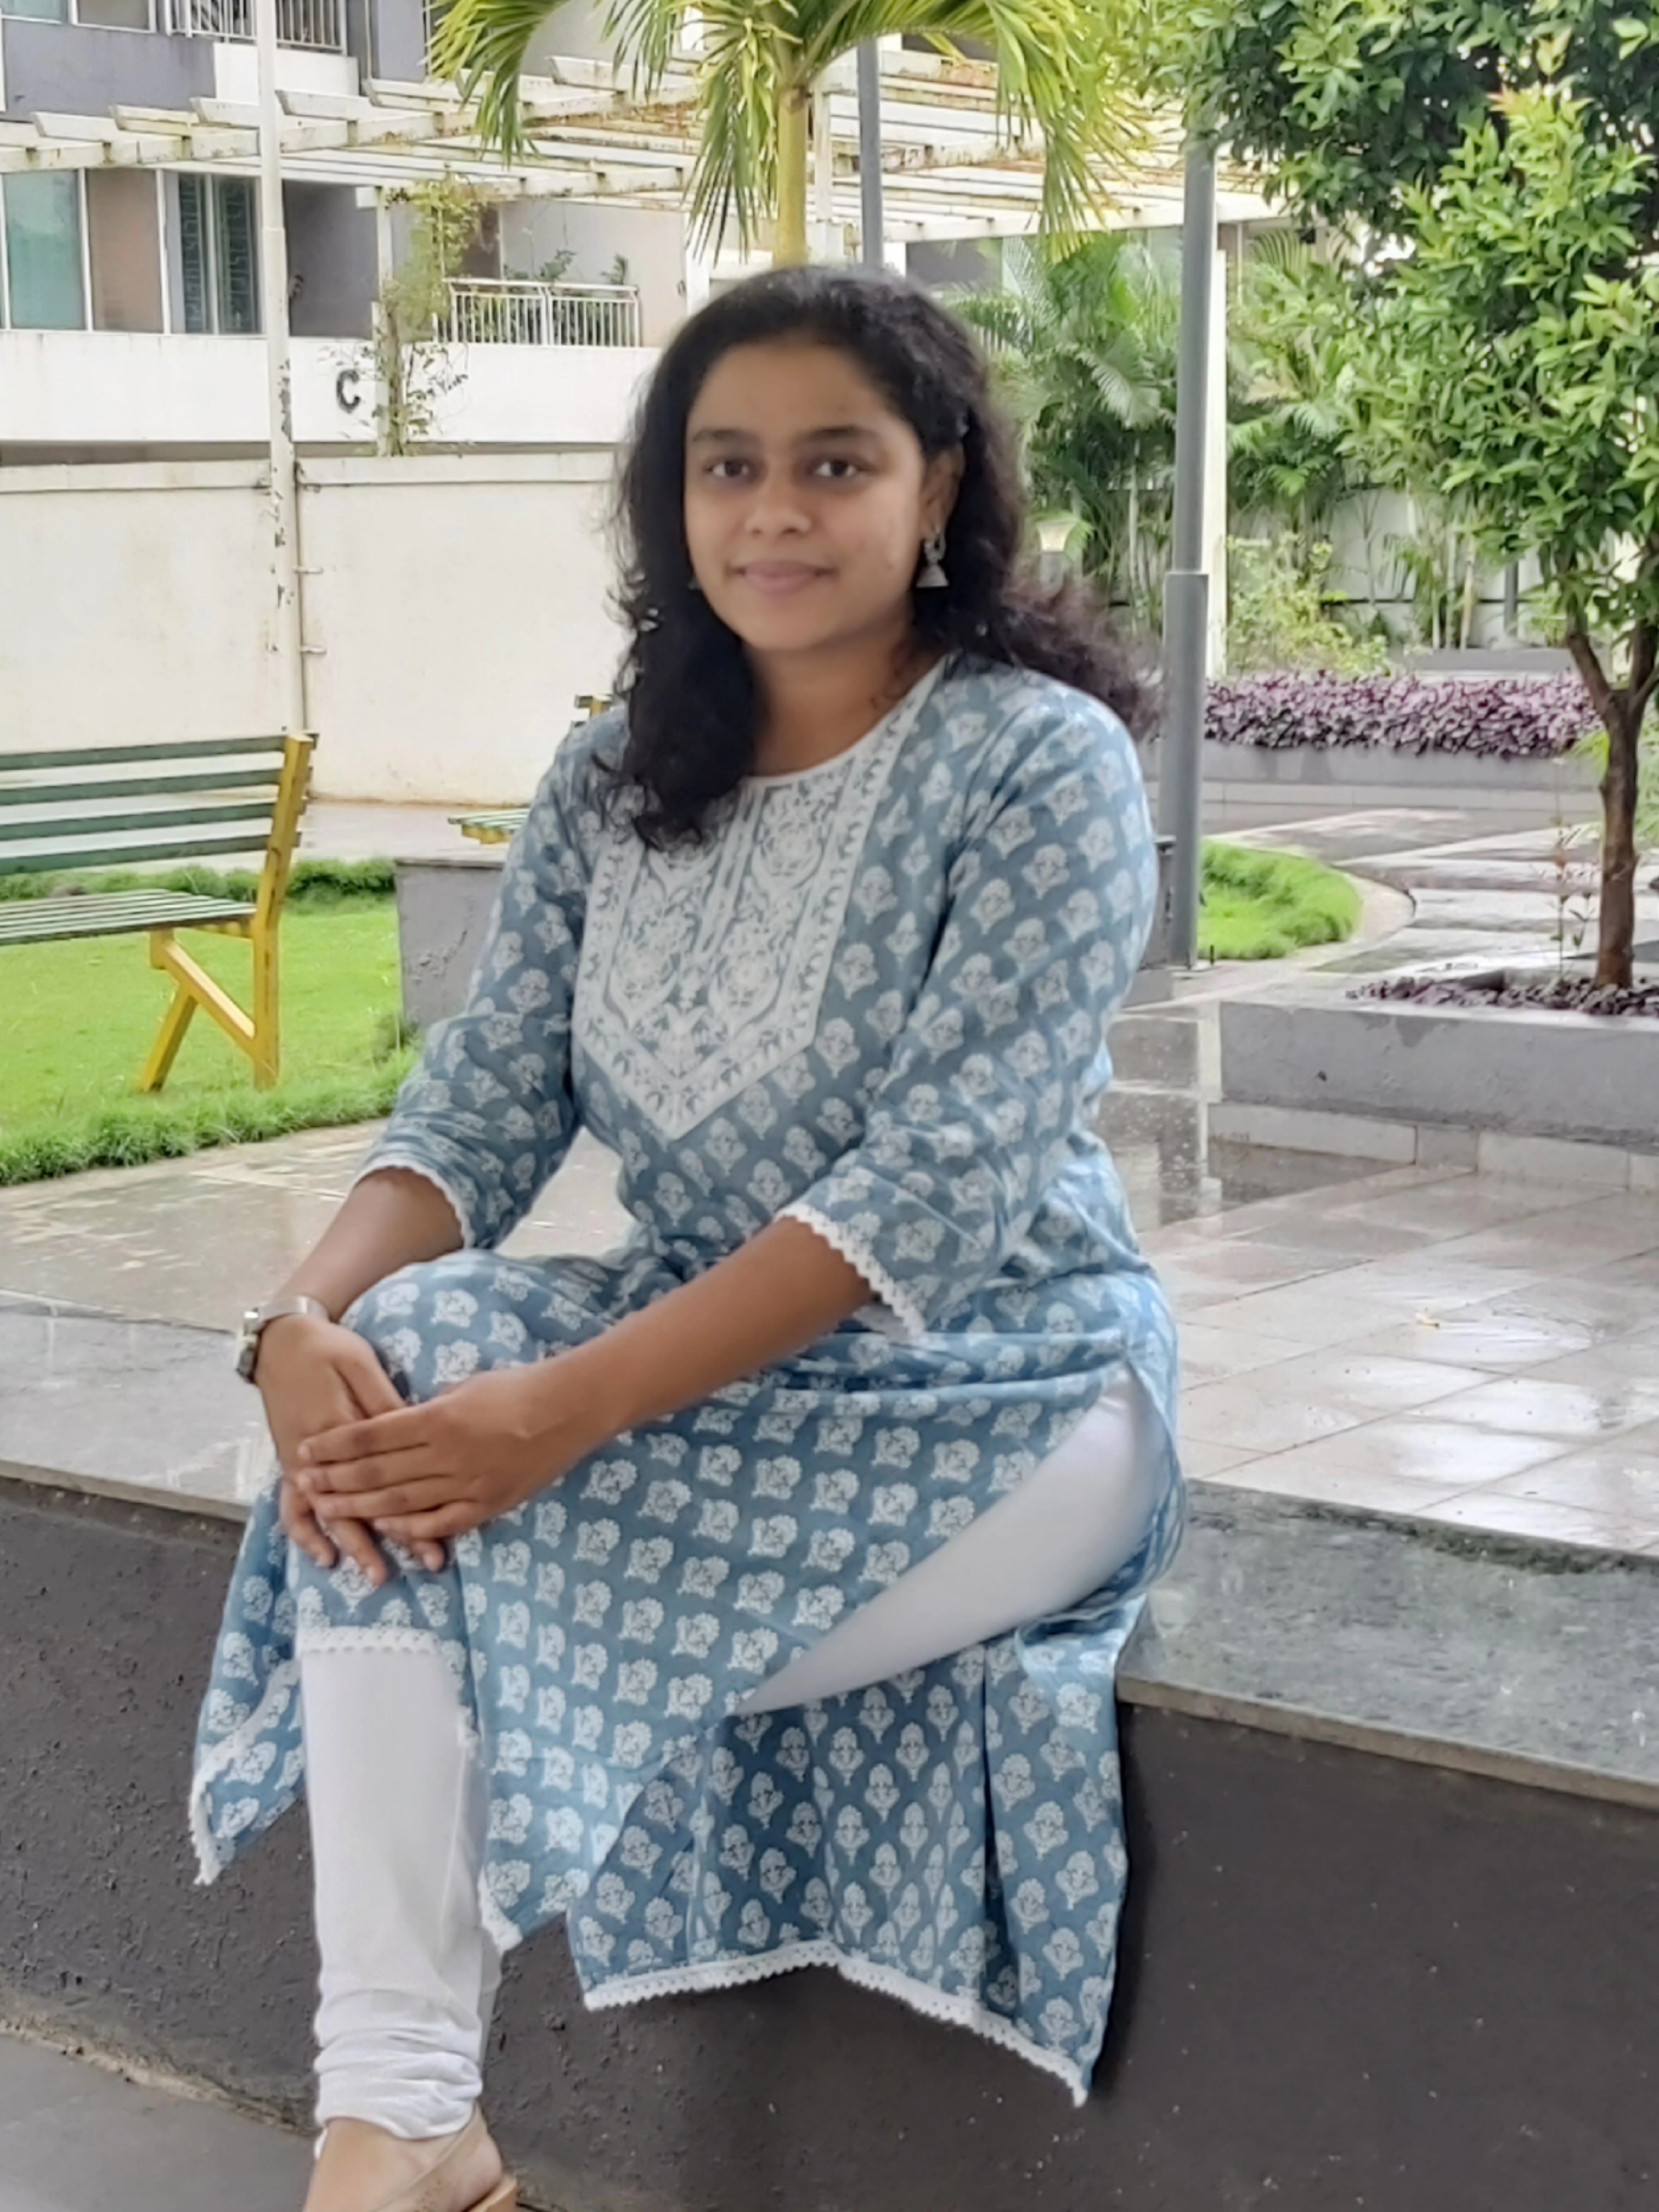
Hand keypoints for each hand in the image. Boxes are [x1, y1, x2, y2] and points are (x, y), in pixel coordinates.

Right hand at [257, 1312, 444, 1586]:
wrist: (280, 1343)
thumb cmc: (330, 1351)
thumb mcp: (363, 1367)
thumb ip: (387, 1406)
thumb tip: (420, 1437)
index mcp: (345, 1427)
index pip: (388, 1474)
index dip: (416, 1503)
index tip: (445, 1529)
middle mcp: (320, 1455)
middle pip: (362, 1502)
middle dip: (397, 1535)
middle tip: (427, 1563)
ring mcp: (301, 1464)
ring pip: (330, 1514)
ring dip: (354, 1544)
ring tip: (376, 1574)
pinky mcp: (291, 1465)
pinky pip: (294, 1508)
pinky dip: (307, 1534)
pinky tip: (325, 1556)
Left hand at [295, 1356, 615, 1545]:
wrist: (569, 1409)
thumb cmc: (516, 1387)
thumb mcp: (463, 1386)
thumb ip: (426, 1410)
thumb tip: (394, 1427)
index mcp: (438, 1419)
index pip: (371, 1435)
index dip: (335, 1445)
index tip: (306, 1449)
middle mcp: (447, 1455)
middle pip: (378, 1472)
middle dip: (336, 1479)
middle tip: (305, 1483)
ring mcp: (468, 1484)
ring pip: (401, 1502)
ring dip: (360, 1507)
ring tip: (328, 1509)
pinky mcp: (487, 1505)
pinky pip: (440, 1522)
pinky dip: (409, 1527)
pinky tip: (384, 1527)